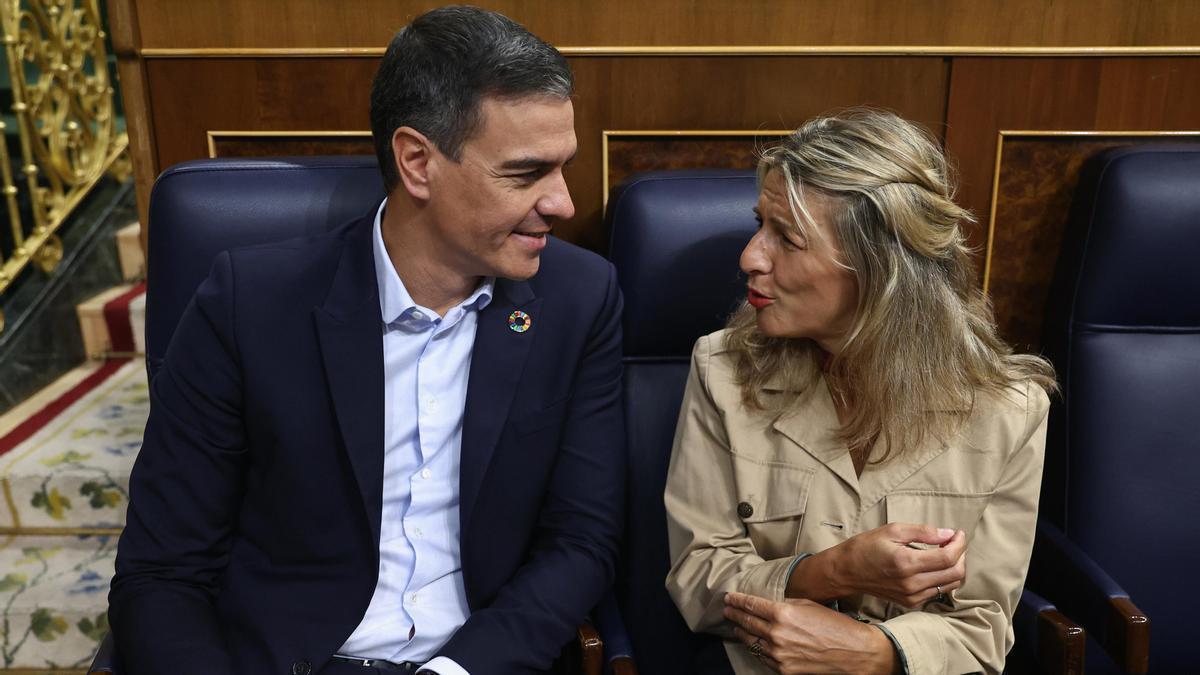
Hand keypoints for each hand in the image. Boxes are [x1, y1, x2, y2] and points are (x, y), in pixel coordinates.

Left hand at [723, 592, 895, 673]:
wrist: (855, 653)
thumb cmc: (835, 625)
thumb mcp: (808, 605)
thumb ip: (785, 605)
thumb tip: (768, 604)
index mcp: (782, 614)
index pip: (751, 605)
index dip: (737, 600)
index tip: (728, 597)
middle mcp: (777, 635)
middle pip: (747, 623)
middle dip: (735, 615)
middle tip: (727, 609)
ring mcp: (779, 655)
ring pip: (752, 643)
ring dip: (742, 633)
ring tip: (736, 627)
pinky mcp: (784, 670)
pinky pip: (764, 658)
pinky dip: (757, 649)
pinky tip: (753, 644)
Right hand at [813, 523, 966, 607]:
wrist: (846, 572)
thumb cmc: (866, 547)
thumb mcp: (892, 530)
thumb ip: (923, 532)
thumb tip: (948, 534)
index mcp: (906, 563)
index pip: (947, 558)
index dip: (959, 544)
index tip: (959, 533)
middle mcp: (912, 584)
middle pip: (954, 573)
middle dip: (961, 555)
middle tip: (953, 541)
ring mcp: (912, 596)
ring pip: (950, 585)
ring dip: (954, 567)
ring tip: (946, 552)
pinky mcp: (911, 602)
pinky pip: (938, 592)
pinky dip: (943, 578)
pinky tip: (934, 565)